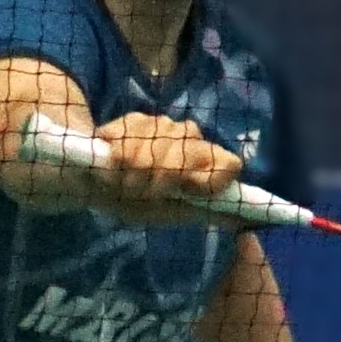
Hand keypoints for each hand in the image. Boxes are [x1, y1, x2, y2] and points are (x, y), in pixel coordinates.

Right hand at [83, 111, 242, 225]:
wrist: (94, 182)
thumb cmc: (138, 201)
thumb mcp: (172, 212)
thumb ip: (207, 212)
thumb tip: (247, 222)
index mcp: (206, 162)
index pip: (229, 165)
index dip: (210, 182)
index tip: (185, 194)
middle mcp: (191, 138)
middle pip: (188, 156)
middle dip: (159, 182)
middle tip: (140, 194)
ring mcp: (164, 125)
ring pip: (157, 149)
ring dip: (135, 174)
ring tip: (125, 185)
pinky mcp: (136, 119)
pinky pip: (130, 140)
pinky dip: (117, 161)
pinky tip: (112, 168)